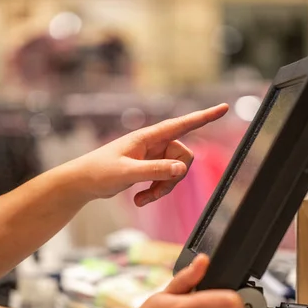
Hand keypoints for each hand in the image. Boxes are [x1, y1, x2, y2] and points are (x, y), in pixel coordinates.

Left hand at [72, 104, 228, 205]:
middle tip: (154, 193)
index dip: (204, 117)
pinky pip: (164, 180)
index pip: (182, 124)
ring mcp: (152, 156)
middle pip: (183, 157)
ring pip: (175, 172)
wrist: (83, 182)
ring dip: (163, 189)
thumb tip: (180, 169)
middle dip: (173, 178)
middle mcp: (153, 144)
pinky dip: (156, 192)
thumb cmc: (99, 171)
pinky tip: (139, 199)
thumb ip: (154, 171)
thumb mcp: (126, 172)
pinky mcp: (148, 168)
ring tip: (142, 199)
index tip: (224, 108)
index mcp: (148, 137)